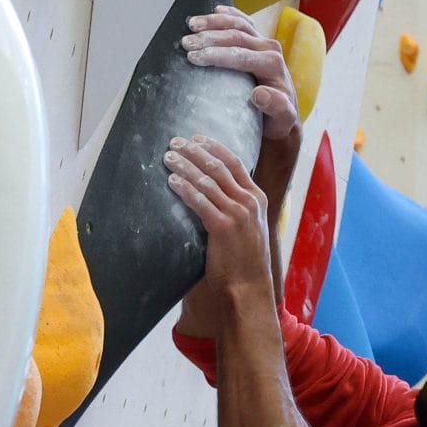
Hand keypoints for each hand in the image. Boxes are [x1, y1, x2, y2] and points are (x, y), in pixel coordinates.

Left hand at [166, 135, 270, 332]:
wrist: (249, 288)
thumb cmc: (244, 262)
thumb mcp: (249, 229)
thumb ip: (236, 210)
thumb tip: (214, 197)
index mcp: (257, 198)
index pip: (235, 163)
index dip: (214, 148)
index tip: (197, 138)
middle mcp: (250, 201)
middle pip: (218, 167)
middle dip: (195, 151)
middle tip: (175, 142)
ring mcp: (238, 213)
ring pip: (208, 180)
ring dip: (185, 166)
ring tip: (168, 157)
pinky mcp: (224, 227)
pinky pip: (200, 201)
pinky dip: (185, 189)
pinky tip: (172, 181)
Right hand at [182, 7, 302, 151]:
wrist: (283, 117)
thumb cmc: (277, 121)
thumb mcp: (281, 121)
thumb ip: (276, 108)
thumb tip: (260, 93)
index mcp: (273, 65)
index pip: (240, 55)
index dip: (216, 54)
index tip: (193, 58)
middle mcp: (270, 49)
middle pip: (236, 36)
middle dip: (209, 38)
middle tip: (186, 43)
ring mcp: (263, 43)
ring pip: (237, 24)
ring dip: (213, 22)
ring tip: (191, 25)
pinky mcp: (258, 42)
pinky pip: (243, 22)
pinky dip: (229, 14)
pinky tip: (216, 10)